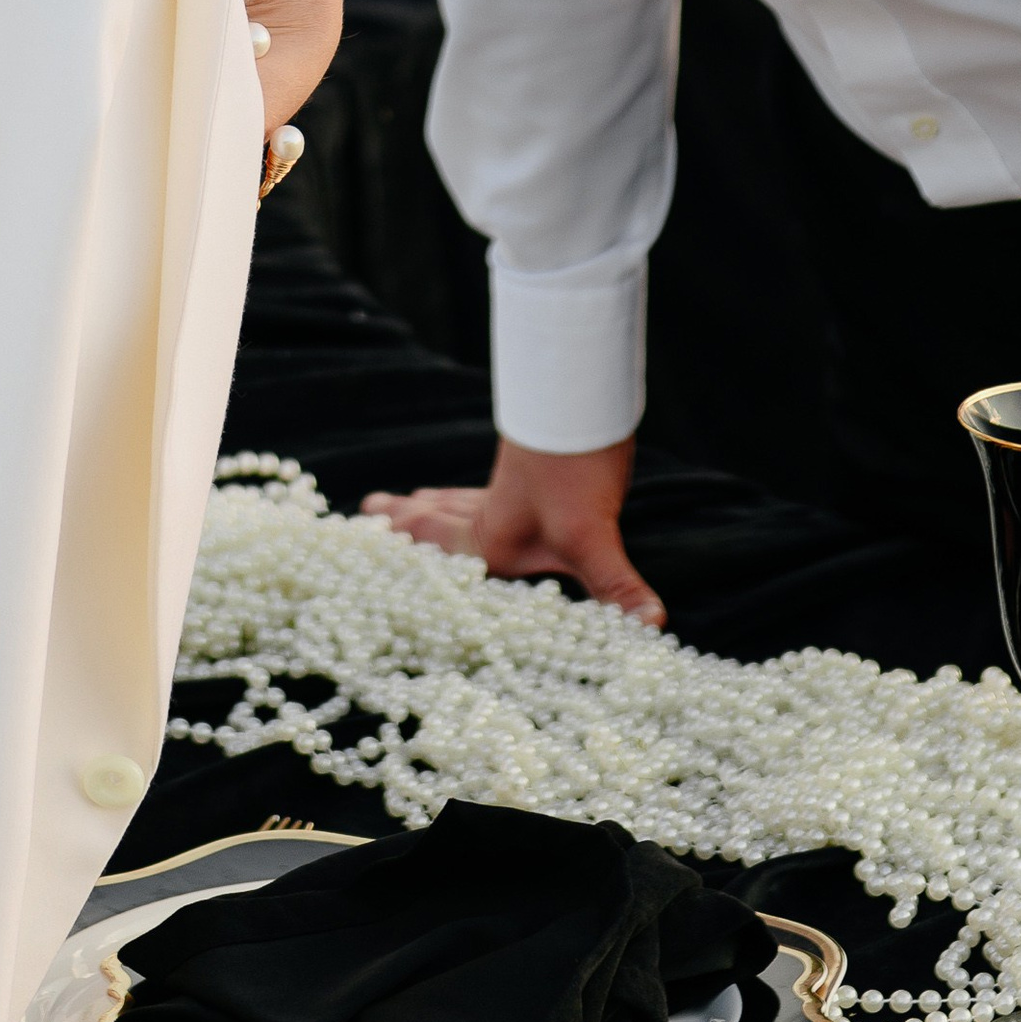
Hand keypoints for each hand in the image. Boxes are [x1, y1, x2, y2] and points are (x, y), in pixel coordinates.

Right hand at [363, 434, 664, 626]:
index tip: (368, 545)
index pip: (440, 553)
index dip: (407, 552)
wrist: (584, 399)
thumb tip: (652, 622)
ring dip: (434, 505)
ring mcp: (512, 489)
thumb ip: (615, 584)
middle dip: (407, 524)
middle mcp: (494, 517)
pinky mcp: (532, 470)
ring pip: (461, 501)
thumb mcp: (595, 534)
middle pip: (440, 521)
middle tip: (369, 511)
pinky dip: (468, 495)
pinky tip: (482, 492)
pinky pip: (484, 490)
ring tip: (406, 499)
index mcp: (494, 541)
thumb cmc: (577, 468)